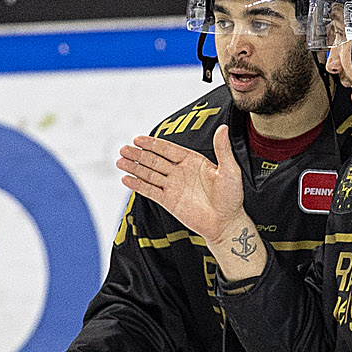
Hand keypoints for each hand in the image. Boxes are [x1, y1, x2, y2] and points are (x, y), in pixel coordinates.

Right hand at [117, 126, 265, 277]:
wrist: (226, 223)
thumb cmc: (232, 197)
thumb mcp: (229, 170)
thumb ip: (223, 149)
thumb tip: (223, 127)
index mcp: (192, 162)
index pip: (169, 149)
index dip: (153, 144)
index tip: (138, 139)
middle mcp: (180, 172)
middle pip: (154, 160)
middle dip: (139, 155)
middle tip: (123, 149)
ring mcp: (173, 187)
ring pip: (149, 174)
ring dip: (134, 167)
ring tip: (120, 161)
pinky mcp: (169, 201)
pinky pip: (150, 191)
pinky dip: (138, 185)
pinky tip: (126, 179)